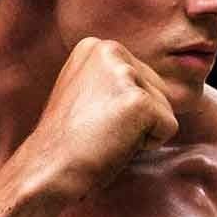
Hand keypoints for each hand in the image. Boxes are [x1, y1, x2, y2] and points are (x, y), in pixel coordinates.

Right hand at [24, 37, 177, 199]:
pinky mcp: (140, 101)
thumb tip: (152, 87)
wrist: (47, 169)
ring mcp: (126, 74)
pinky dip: (148, 144)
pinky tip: (116, 144)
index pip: (142, 78)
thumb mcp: (86, 93)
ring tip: (105, 135)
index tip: (91, 118)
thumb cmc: (67, 141)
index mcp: (96, 47)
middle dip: (137, 117)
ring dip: (141, 130)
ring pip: (165, 108)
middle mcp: (111, 50)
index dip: (122, 108)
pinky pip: (168, 128)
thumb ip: (113, 81)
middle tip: (99, 129)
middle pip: (158, 89)